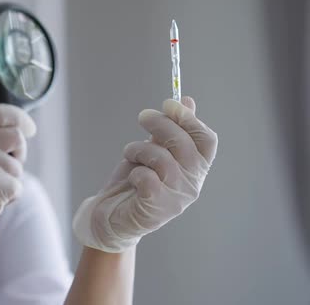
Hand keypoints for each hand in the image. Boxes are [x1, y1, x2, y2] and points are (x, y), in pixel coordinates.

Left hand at [73, 97, 217, 252]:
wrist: (110, 216)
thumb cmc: (134, 182)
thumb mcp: (152, 151)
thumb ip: (170, 130)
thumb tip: (187, 101)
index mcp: (196, 169)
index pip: (207, 140)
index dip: (190, 119)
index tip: (170, 103)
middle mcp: (191, 185)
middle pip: (184, 144)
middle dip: (161, 124)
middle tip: (143, 116)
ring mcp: (176, 199)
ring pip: (162, 159)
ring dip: (140, 149)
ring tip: (130, 153)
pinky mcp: (156, 209)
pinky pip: (147, 177)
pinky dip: (135, 171)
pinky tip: (132, 178)